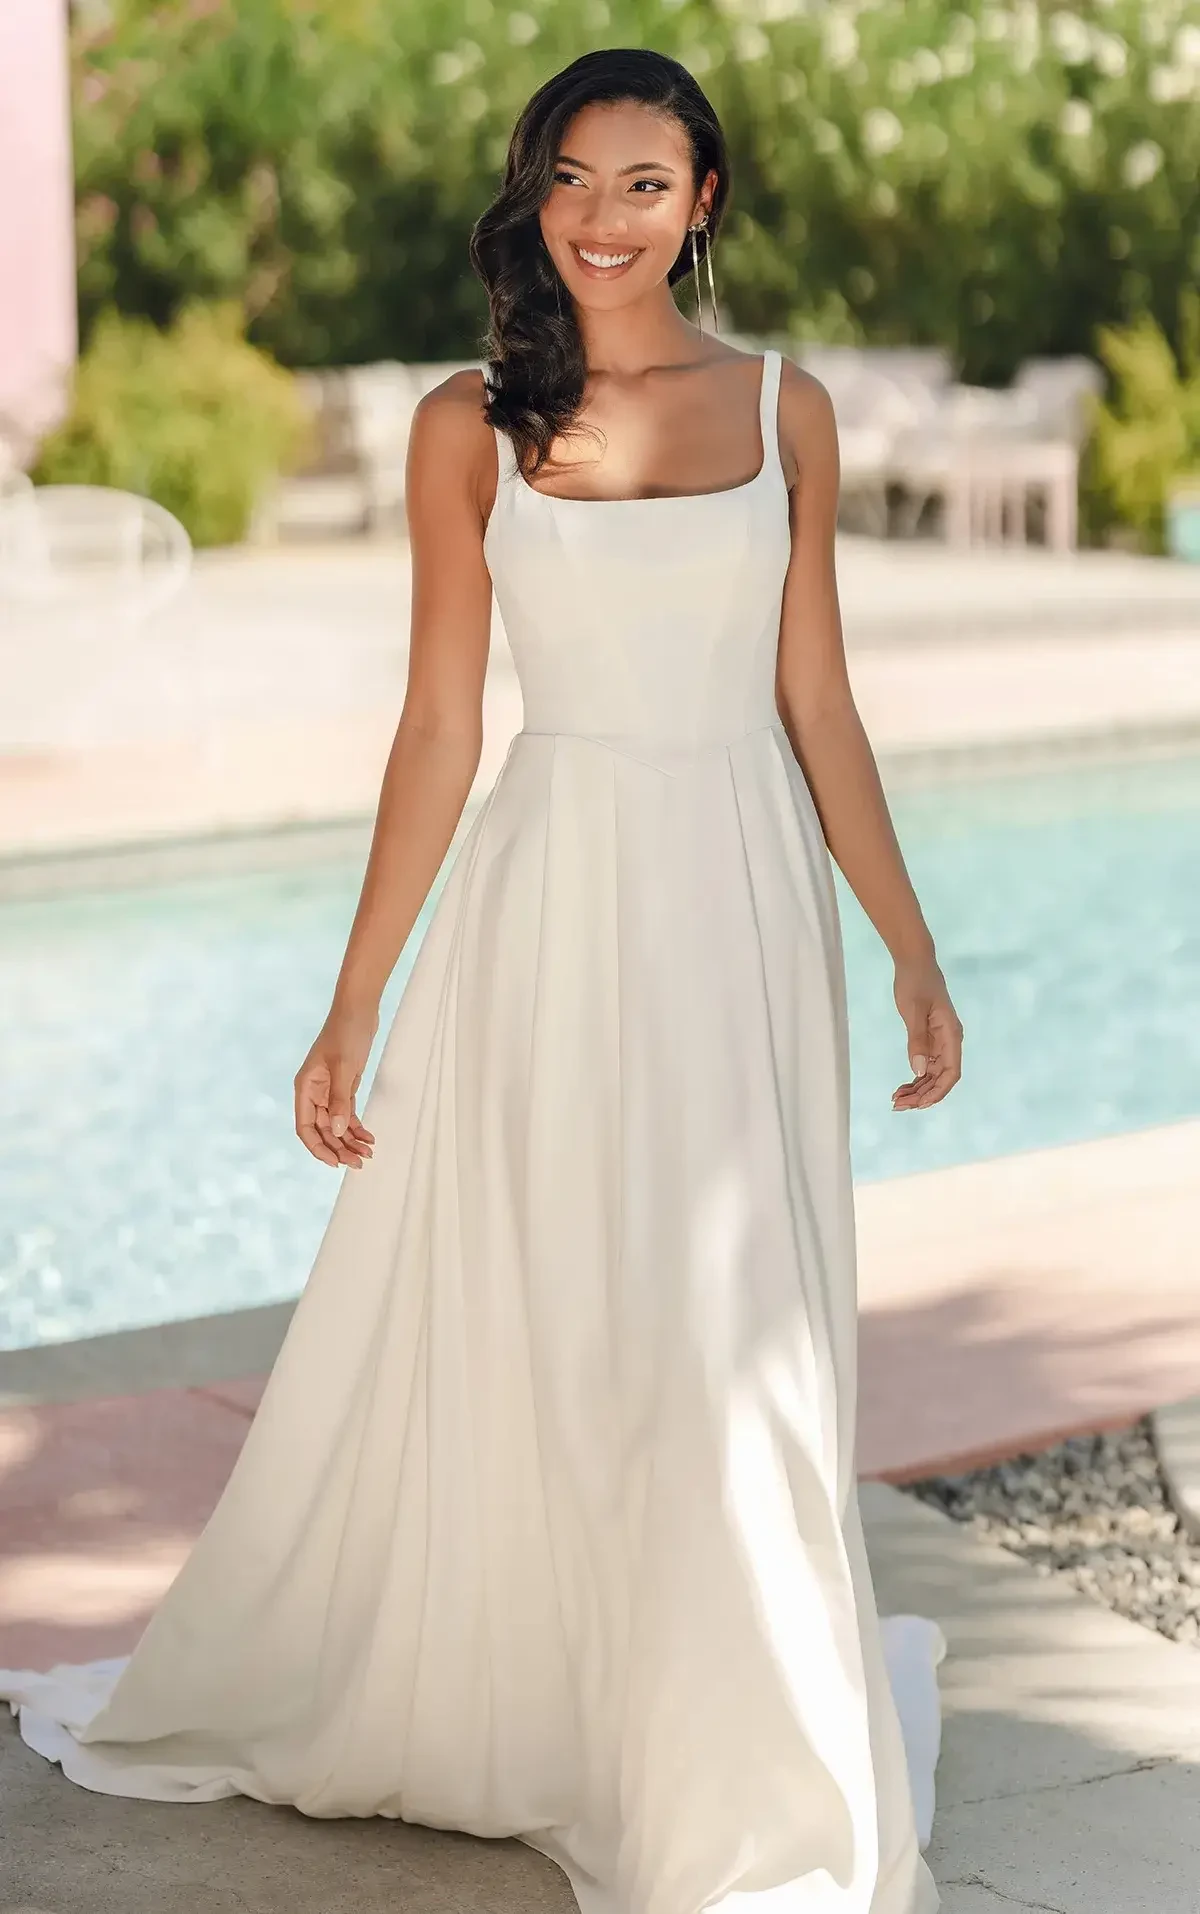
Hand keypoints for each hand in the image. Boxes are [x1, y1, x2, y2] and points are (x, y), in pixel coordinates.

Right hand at [294, 1005, 378, 1167]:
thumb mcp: (344, 1067)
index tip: (335, 1163)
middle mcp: (313, 1092)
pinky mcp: (344, 1086)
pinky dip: (357, 1127)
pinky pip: (347, 1114)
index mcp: (305, 1088)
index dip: (318, 1148)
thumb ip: (340, 1100)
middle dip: (339, 1148)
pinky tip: (369, 1138)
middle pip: (322, 1130)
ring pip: (336, 1125)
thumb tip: (337, 1131)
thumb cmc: (346, 1033)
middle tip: (359, 1162)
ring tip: (368, 1154)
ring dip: (350, 1141)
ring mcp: (328, 1090)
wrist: (359, 1009)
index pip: (305, 1127)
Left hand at [891, 954, 962, 1112]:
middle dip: (923, 1095)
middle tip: (898, 1105)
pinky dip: (914, 1078)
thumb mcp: (914, 1011)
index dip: (938, 1091)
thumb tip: (918, 1071)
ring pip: (932, 1075)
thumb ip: (916, 1041)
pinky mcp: (929, 1039)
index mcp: (951, 1035)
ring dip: (917, 1089)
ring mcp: (940, 1042)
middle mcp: (949, 1042)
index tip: (919, 1104)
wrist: (914, 963)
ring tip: (896, 1100)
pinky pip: (925, 1065)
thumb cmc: (915, 982)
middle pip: (941, 1078)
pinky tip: (901, 1087)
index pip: (951, 1073)